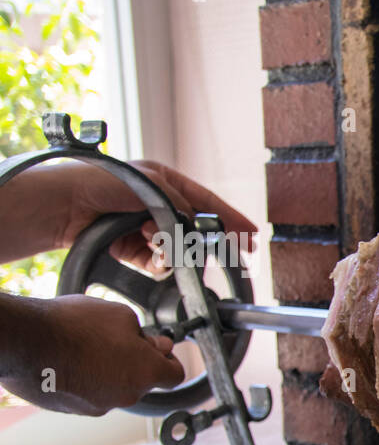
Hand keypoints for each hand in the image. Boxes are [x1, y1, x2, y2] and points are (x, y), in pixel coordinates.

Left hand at [0, 159, 256, 271]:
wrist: (62, 204)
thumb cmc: (101, 182)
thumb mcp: (152, 185)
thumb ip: (181, 205)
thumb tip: (195, 227)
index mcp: (164, 182)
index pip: (206, 202)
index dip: (230, 218)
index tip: (251, 234)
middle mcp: (156, 205)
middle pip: (194, 229)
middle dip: (204, 242)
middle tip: (229, 254)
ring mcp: (144, 228)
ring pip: (177, 249)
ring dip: (175, 252)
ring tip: (161, 246)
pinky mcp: (131, 249)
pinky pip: (158, 262)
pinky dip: (159, 263)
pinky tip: (152, 257)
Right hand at [0, 294, 184, 414]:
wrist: (26, 341)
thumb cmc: (73, 324)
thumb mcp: (120, 314)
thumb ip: (145, 334)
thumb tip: (156, 345)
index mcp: (146, 373)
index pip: (175, 375)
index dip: (169, 360)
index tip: (159, 350)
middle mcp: (127, 396)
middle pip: (141, 381)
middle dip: (134, 362)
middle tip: (115, 340)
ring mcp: (98, 406)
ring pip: (113, 388)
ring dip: (107, 370)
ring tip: (84, 346)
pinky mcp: (73, 410)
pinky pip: (87, 394)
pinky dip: (84, 380)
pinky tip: (67, 359)